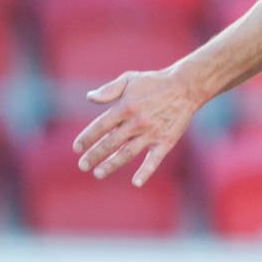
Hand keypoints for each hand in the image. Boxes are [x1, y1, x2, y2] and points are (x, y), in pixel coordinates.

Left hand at [73, 68, 197, 186]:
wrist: (185, 86)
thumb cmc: (155, 82)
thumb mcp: (130, 79)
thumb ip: (109, 90)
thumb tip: (89, 98)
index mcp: (126, 106)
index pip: (100, 126)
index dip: (87, 138)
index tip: (76, 148)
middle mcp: (136, 122)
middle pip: (110, 143)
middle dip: (94, 155)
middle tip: (82, 166)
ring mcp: (151, 133)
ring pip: (127, 153)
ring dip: (111, 165)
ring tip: (98, 174)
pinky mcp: (166, 141)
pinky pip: (154, 160)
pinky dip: (145, 172)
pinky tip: (136, 182)